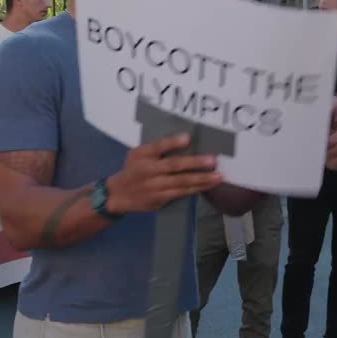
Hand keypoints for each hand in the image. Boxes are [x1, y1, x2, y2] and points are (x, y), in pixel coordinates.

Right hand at [105, 133, 222, 213]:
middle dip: (195, 163)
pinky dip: (196, 189)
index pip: (158, 146)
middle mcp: (149, 170)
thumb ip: (157, 148)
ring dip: (201, 179)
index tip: (188, 138)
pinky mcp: (160, 199)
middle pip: (174, 166)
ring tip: (218, 176)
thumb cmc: (133, 169)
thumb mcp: (138, 153)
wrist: (118, 195)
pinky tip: (208, 186)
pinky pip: (181, 193)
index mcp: (143, 155)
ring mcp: (155, 186)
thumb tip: (184, 139)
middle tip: (213, 160)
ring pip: (181, 182)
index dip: (172, 142)